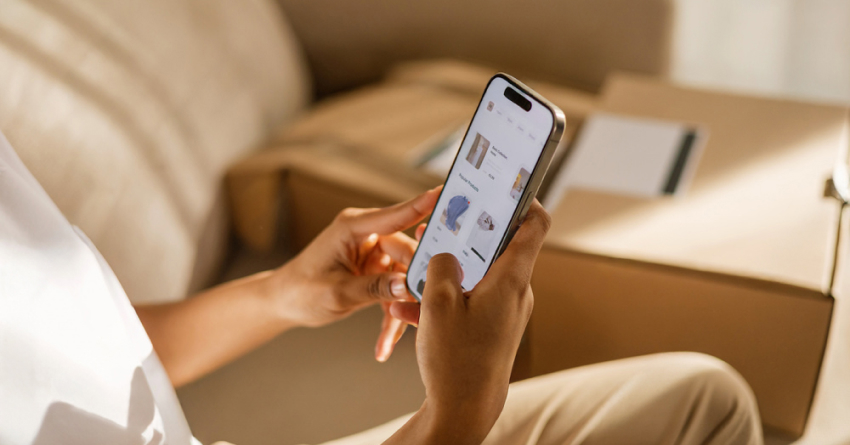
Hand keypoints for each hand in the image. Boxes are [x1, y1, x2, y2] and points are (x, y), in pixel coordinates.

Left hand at [267, 188, 439, 332]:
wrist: (284, 303)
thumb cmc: (301, 291)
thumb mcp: (336, 293)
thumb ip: (373, 287)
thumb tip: (407, 285)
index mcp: (353, 228)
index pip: (394, 215)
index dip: (421, 205)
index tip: (444, 193)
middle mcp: (368, 236)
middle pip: (408, 253)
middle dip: (415, 283)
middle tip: (425, 308)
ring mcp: (374, 255)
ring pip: (406, 278)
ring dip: (401, 309)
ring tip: (394, 338)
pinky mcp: (378, 273)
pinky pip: (395, 293)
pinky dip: (392, 317)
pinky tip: (384, 346)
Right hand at [387, 201, 550, 443]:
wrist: (464, 409)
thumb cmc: (457, 359)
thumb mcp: (438, 303)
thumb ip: (440, 266)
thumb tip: (445, 254)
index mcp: (511, 279)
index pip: (534, 226)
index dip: (524, 201)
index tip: (507, 187)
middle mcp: (514, 293)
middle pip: (496, 250)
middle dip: (462, 239)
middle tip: (436, 229)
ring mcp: (505, 312)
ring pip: (475, 278)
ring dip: (444, 274)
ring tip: (411, 274)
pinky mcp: (492, 329)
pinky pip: (468, 303)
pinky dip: (443, 301)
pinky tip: (409, 309)